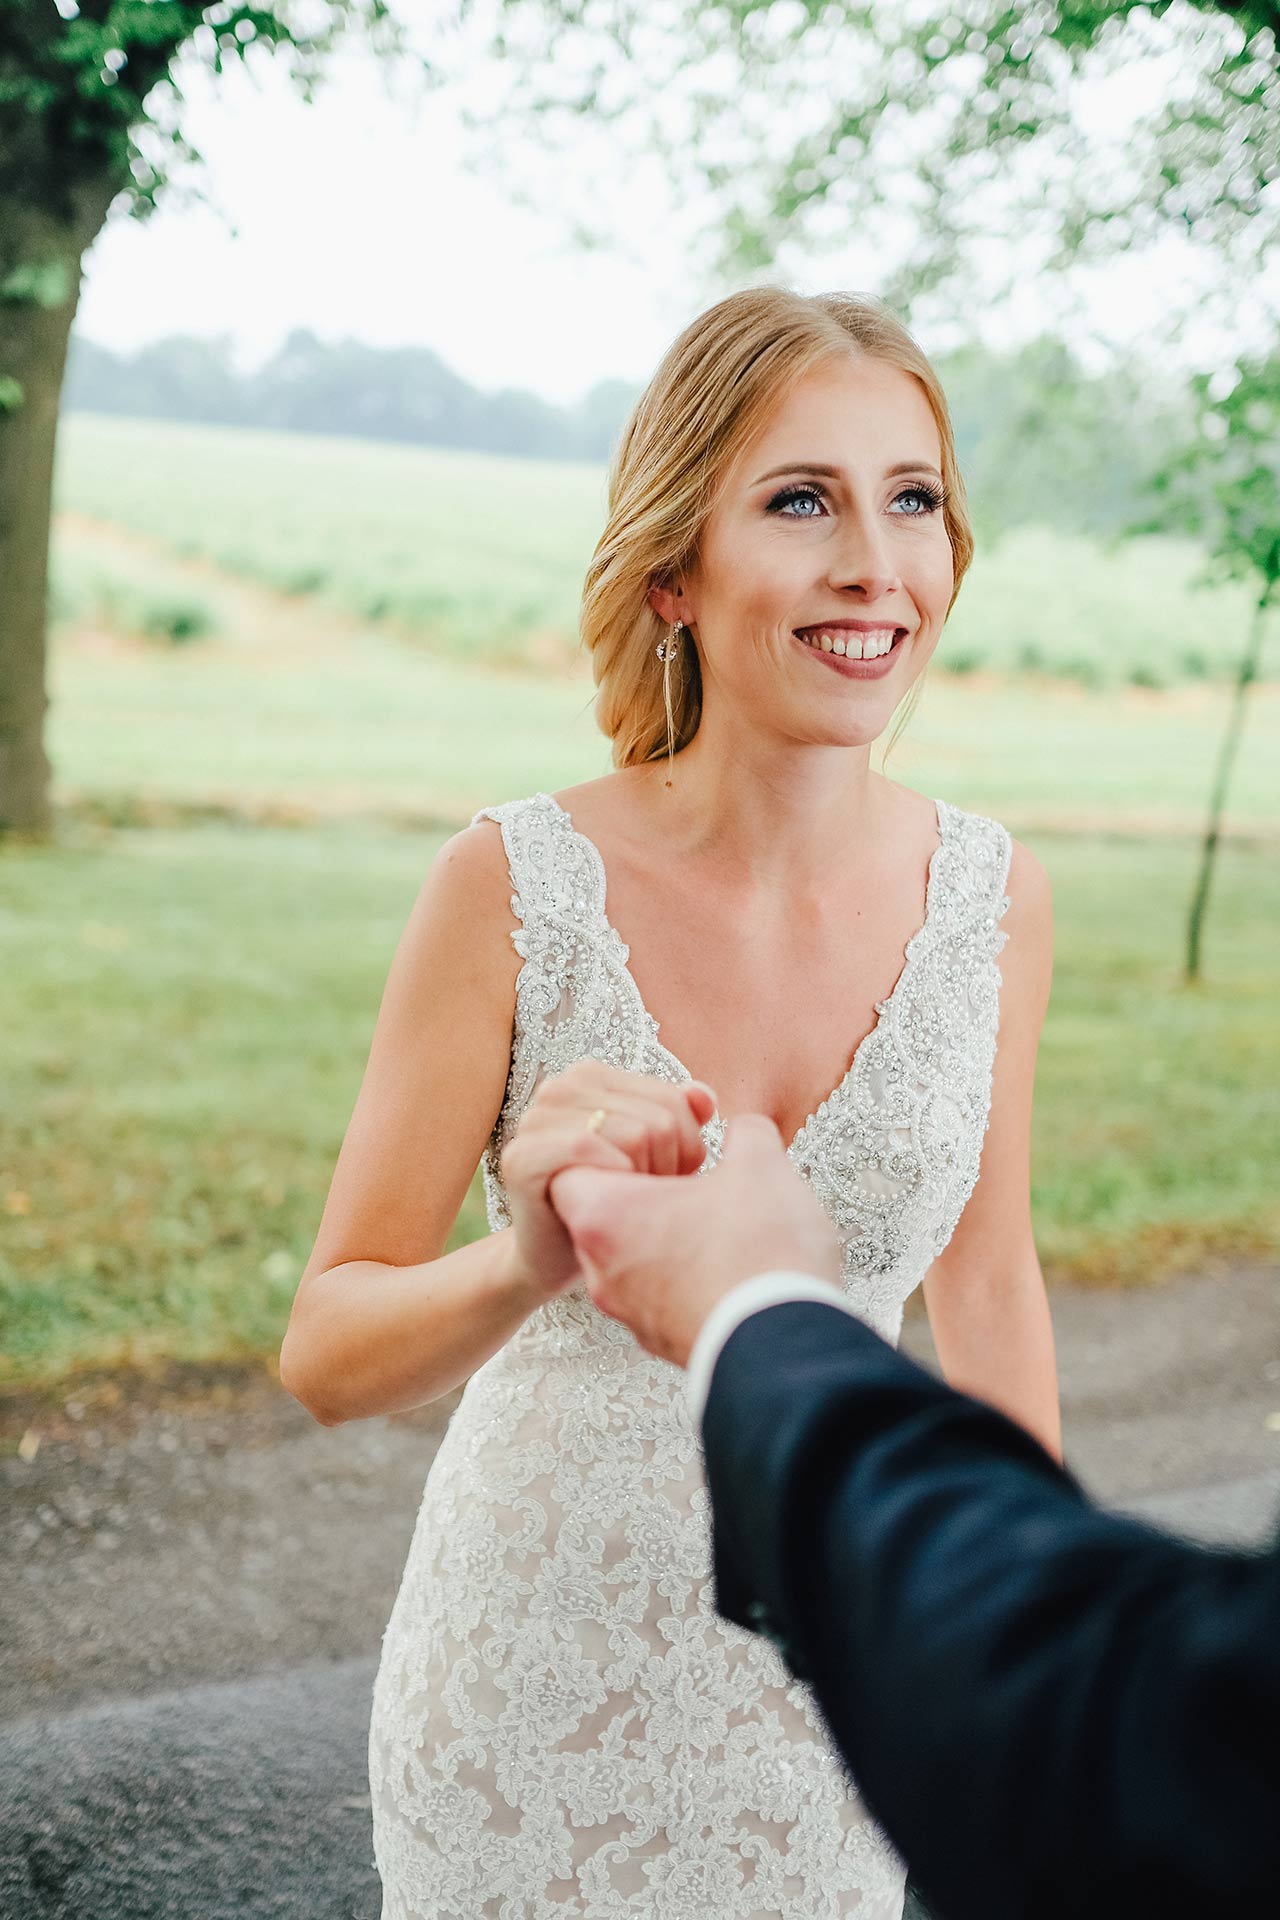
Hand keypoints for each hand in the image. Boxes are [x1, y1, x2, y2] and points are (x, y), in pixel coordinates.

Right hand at [500, 1060, 715, 1302]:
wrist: (558, 1255)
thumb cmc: (611, 1200)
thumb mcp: (657, 1155)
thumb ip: (682, 1117)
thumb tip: (704, 1096)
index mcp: (592, 1076)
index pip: (674, 1100)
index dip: (686, 1147)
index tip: (666, 1178)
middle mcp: (560, 1087)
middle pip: (660, 1120)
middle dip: (666, 1169)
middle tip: (645, 1199)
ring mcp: (534, 1119)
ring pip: (633, 1133)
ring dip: (643, 1180)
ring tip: (629, 1201)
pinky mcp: (520, 1156)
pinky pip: (586, 1146)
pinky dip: (611, 1173)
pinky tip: (610, 1194)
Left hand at [550, 1113, 840, 1367]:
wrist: (790, 1354)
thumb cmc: (763, 1253)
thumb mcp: (761, 1168)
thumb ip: (746, 1134)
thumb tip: (747, 1129)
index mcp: (605, 1218)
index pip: (568, 1167)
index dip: (609, 1148)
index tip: (654, 1148)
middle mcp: (602, 1270)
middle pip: (599, 1213)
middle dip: (643, 1192)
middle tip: (688, 1180)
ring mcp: (628, 1312)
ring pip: (628, 1257)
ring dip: (665, 1235)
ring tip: (716, 1223)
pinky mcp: (660, 1342)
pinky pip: (656, 1295)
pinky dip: (682, 1275)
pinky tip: (728, 1264)